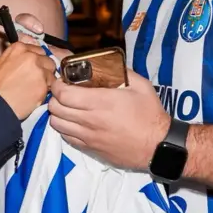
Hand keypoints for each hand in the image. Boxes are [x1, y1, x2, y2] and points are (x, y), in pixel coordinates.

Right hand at [0, 41, 56, 120]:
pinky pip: (51, 88)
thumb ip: (15, 59)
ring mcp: (39, 71)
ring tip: (33, 90)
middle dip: (43, 70)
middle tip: (35, 79)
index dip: (36, 60)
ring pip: (51, 75)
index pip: (37, 50)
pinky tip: (33, 97)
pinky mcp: (43, 86)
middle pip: (47, 61)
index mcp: (19, 48)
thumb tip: (22, 61)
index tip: (34, 67)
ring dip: (46, 82)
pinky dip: (45, 93)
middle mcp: (31, 57)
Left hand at [47, 68, 166, 169]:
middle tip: (64, 92)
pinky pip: (66, 138)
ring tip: (67, 107)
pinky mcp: (90, 149)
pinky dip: (65, 128)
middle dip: (55, 97)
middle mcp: (90, 120)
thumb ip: (121, 71)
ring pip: (57, 124)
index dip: (57, 85)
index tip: (62, 80)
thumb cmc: (150, 114)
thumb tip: (106, 63)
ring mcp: (88, 137)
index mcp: (101, 102)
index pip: (63, 93)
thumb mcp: (141, 85)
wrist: (158, 146)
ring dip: (58, 113)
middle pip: (55, 108)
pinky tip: (74, 122)